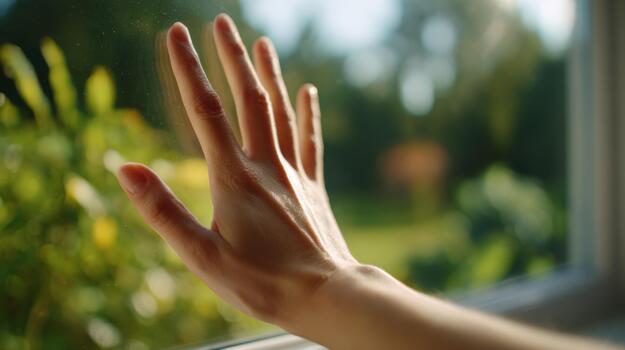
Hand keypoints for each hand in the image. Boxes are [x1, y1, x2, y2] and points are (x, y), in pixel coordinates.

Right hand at [117, 14, 357, 325]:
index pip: (206, 111)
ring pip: (280, 112)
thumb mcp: (201, 255)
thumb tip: (126, 169)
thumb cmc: (261, 281)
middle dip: (232, 57)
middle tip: (223, 21)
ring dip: (269, 74)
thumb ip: (163, 211)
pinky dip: (307, 113)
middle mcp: (266, 165)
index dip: (188, 69)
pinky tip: (308, 90)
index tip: (176, 33)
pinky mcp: (312, 187)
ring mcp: (293, 173)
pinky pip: (310, 141)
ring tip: (263, 41)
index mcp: (233, 178)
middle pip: (248, 98)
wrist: (324, 295)